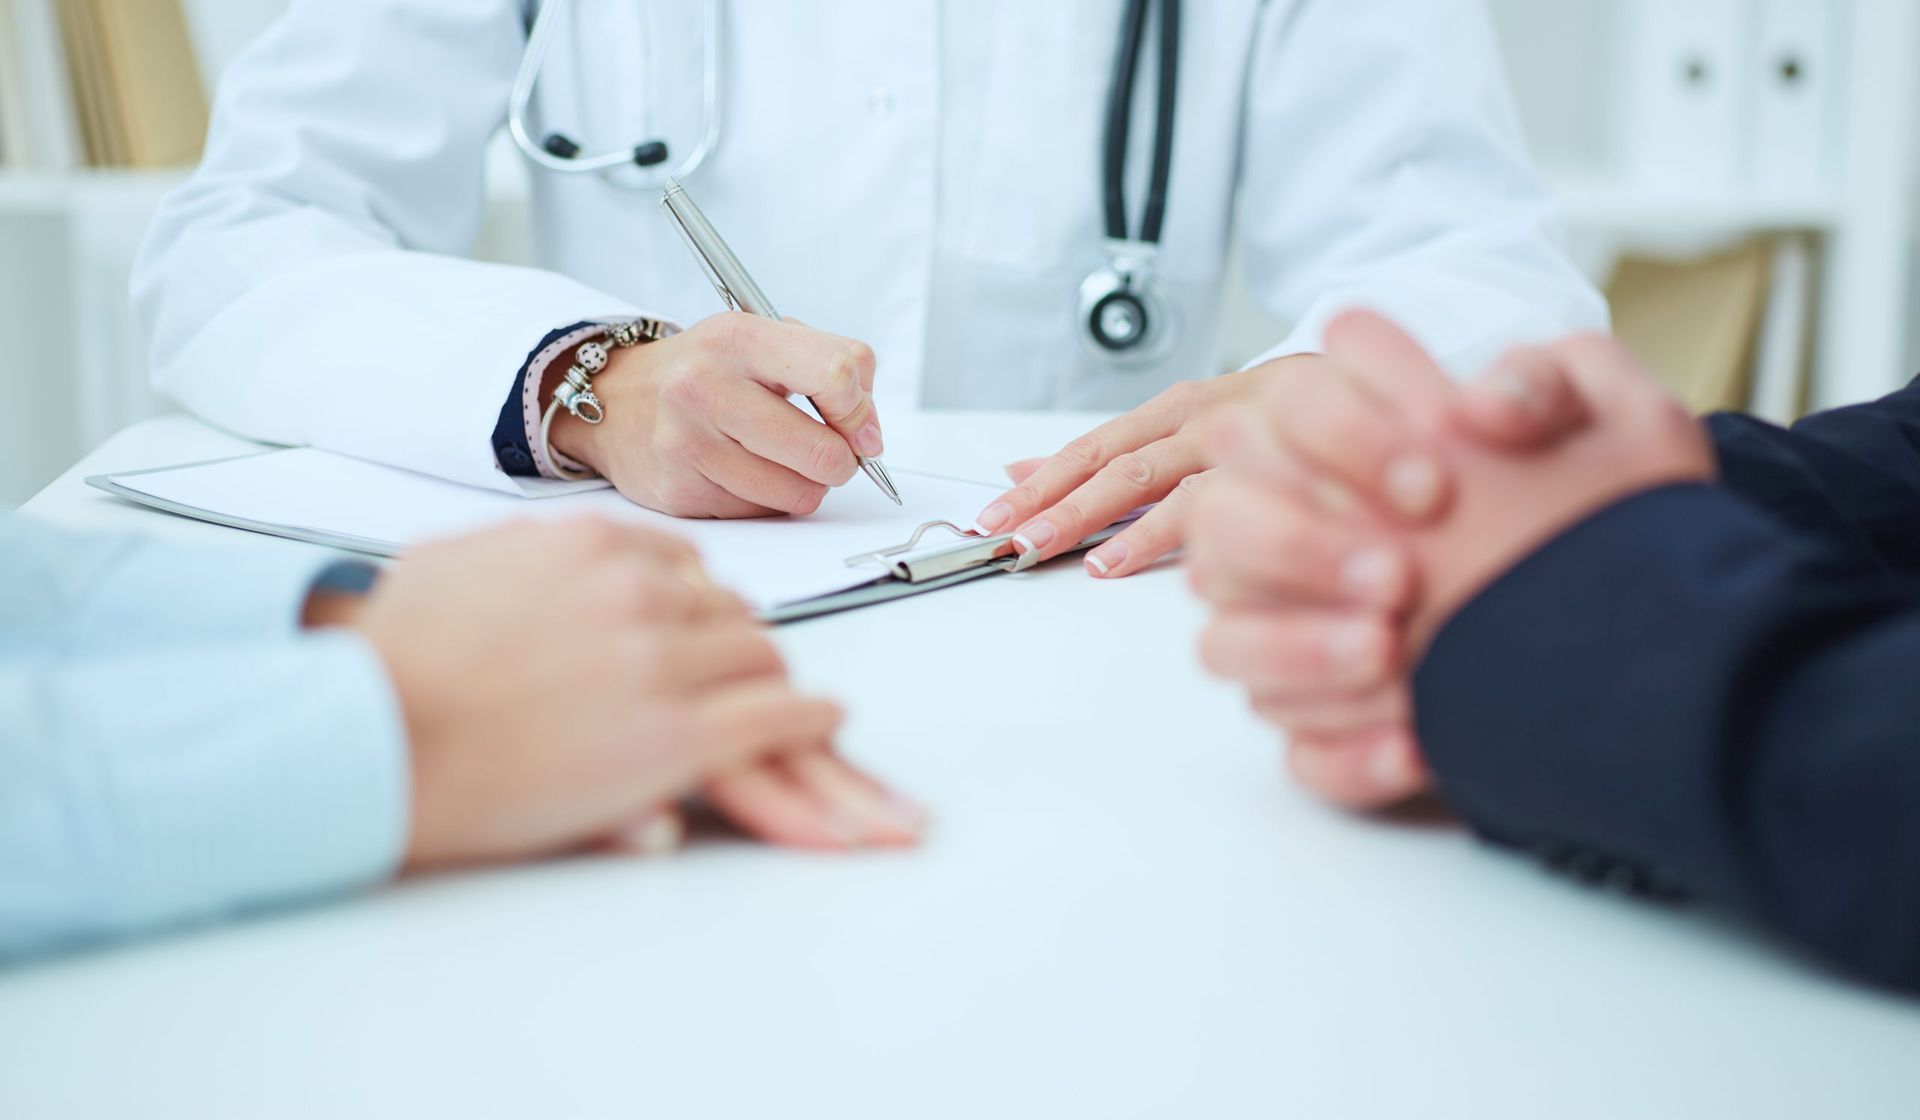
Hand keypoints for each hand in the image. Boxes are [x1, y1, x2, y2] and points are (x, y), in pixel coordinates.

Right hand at [332, 516, 918, 868]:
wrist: (371, 734)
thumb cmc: (387, 664)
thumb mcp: (446, 570)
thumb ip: (509, 559)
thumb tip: (529, 565)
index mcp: (588, 544)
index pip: (678, 563)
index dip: (694, 601)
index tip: (700, 625)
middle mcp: (637, 589)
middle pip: (728, 609)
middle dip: (737, 642)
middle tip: (749, 672)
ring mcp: (662, 660)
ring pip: (760, 655)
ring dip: (775, 679)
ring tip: (796, 701)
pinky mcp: (676, 733)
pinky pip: (778, 714)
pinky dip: (810, 718)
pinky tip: (827, 721)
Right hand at [551, 313, 883, 518]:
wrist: (615, 400)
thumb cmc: (704, 370)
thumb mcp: (762, 339)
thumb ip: (831, 366)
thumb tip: (869, 434)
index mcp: (737, 339)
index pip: (836, 375)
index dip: (860, 410)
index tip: (858, 425)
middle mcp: (704, 388)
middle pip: (823, 452)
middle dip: (839, 460)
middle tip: (825, 450)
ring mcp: (687, 444)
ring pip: (799, 494)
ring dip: (805, 484)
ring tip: (780, 459)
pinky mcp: (679, 492)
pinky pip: (763, 513)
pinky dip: (767, 499)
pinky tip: (743, 473)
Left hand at [973, 359, 1323, 576]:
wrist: (1382, 392)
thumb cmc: (1282, 422)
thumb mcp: (1188, 429)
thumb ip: (1111, 453)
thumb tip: (1017, 467)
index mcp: (1174, 414)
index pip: (1090, 449)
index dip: (1039, 483)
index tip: (990, 517)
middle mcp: (1200, 420)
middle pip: (1113, 464)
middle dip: (1055, 505)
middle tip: (1009, 541)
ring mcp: (1240, 440)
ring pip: (1158, 479)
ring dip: (1106, 520)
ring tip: (1062, 553)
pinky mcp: (1281, 464)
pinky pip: (1221, 499)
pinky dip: (1175, 533)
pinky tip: (1141, 563)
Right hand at [1189, 311, 1715, 807]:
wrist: (1655, 635)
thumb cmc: (1608, 520)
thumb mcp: (1618, 428)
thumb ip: (1551, 385)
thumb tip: (1488, 404)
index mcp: (1353, 447)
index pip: (1284, 408)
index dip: (1338, 436)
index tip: (1434, 483)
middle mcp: (1304, 536)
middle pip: (1222, 519)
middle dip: (1297, 545)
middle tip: (1399, 573)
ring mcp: (1301, 638)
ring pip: (1227, 643)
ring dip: (1299, 649)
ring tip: (1391, 654)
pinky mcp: (1330, 728)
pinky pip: (1297, 751)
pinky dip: (1347, 754)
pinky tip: (1416, 743)